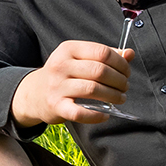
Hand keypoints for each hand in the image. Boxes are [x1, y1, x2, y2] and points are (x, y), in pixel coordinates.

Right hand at [11, 39, 132, 126]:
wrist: (35, 93)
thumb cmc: (64, 74)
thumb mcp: (79, 59)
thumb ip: (104, 56)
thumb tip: (129, 54)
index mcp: (68, 49)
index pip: (102, 52)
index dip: (120, 63)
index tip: (126, 71)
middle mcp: (61, 65)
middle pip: (100, 71)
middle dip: (119, 80)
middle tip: (125, 86)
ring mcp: (57, 86)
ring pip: (93, 90)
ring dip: (113, 96)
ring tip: (120, 98)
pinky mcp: (56, 106)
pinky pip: (80, 112)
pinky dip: (97, 116)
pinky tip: (105, 115)